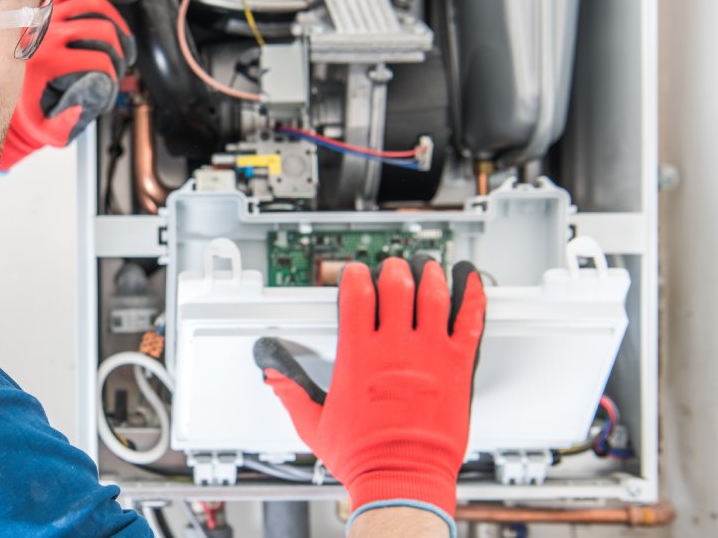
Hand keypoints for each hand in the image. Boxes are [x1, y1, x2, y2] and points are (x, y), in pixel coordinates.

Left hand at [0, 0, 134, 170]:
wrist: (0, 88)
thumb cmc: (28, 107)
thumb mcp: (46, 127)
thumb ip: (68, 122)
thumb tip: (90, 99)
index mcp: (47, 62)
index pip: (98, 60)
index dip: (114, 75)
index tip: (111, 83)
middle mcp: (46, 33)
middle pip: (102, 29)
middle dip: (119, 51)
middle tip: (119, 65)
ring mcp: (47, 14)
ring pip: (93, 2)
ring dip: (115, 22)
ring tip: (119, 41)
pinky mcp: (47, 3)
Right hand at [253, 256, 485, 519]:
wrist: (402, 479)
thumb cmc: (363, 456)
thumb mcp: (314, 424)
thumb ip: (292, 393)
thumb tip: (274, 377)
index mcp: (358, 356)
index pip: (356, 295)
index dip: (354, 276)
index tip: (355, 273)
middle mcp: (394, 349)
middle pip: (396, 285)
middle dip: (393, 270)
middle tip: (393, 268)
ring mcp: (429, 355)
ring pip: (433, 296)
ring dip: (430, 275)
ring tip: (427, 267)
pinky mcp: (457, 367)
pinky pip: (470, 322)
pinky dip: (472, 297)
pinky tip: (471, 282)